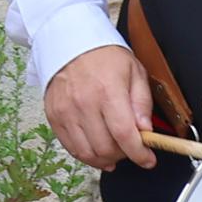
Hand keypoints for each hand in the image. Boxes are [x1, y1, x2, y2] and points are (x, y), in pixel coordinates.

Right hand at [45, 44, 153, 170]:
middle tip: (131, 149)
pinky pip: (70, 147)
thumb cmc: (104, 56)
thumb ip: (142, 103)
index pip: (124, 135)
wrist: (71, 42)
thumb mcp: (134, 72)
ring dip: (105, 159)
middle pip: (106, 148)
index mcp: (108, 91)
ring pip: (87, 153)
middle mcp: (84, 103)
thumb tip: (146, 131)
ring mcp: (66, 112)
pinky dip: (86, 155)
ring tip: (115, 152)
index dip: (138, 154)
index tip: (147, 159)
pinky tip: (97, 150)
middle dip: (124, 155)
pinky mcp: (54, 116)